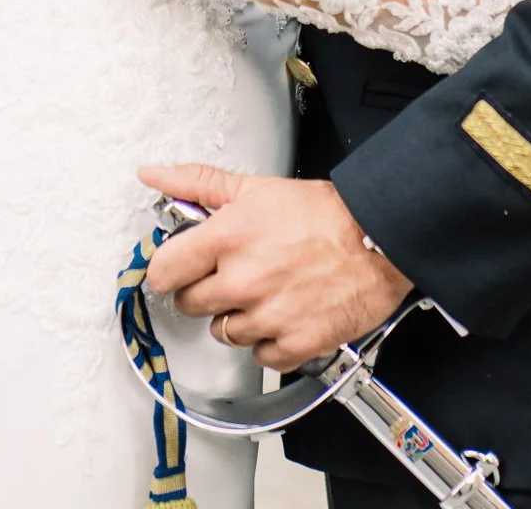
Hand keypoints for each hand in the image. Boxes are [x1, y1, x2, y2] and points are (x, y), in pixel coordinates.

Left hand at [139, 161, 411, 372]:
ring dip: (238, 316)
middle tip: (233, 273)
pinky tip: (284, 313)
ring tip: (266, 290)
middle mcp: (243, 281)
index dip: (171, 267)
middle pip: (189, 304)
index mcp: (228, 238)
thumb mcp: (254, 188)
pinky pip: (259, 355)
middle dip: (206, 289)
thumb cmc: (322, 213)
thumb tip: (153, 174)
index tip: (183, 265)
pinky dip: (269, 339)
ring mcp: (268, 317)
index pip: (164, 270)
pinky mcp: (294, 344)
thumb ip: (197, 183)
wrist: (378, 239)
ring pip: (223, 332)